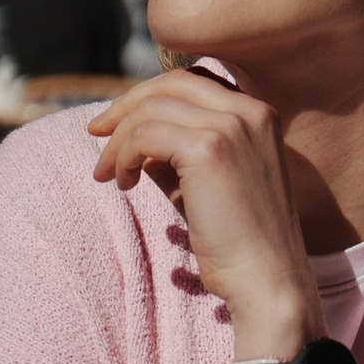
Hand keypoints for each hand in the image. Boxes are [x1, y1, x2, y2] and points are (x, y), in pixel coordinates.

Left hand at [88, 70, 318, 360]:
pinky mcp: (209, 149)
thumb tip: (136, 139)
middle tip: (96, 132)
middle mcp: (250, 110)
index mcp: (260, 113)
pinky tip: (123, 184)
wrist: (267, 281)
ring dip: (119, 139)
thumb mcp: (211, 183)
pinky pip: (145, 136)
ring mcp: (232, 126)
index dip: (151, 96)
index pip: (194, 82)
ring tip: (109, 175)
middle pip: (171, 84)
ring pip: (152, 109)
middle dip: (127, 106)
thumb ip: (180, 153)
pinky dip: (123, 156)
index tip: (120, 123)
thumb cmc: (239, 243)